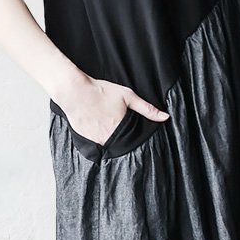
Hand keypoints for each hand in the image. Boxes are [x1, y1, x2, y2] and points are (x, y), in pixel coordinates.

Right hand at [52, 72, 168, 145]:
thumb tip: (165, 117)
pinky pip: (94, 146)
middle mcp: (109, 139)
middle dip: (121, 143)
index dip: (133, 142)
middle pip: (120, 148)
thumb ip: (147, 109)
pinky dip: (97, 140)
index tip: (132, 137)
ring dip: (109, 142)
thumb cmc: (101, 91)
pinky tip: (96, 129)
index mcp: (121, 131)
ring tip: (106, 129)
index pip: (133, 145)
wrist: (75, 91)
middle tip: (118, 131)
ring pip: (107, 148)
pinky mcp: (85, 140)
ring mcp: (95, 141)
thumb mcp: (127, 96)